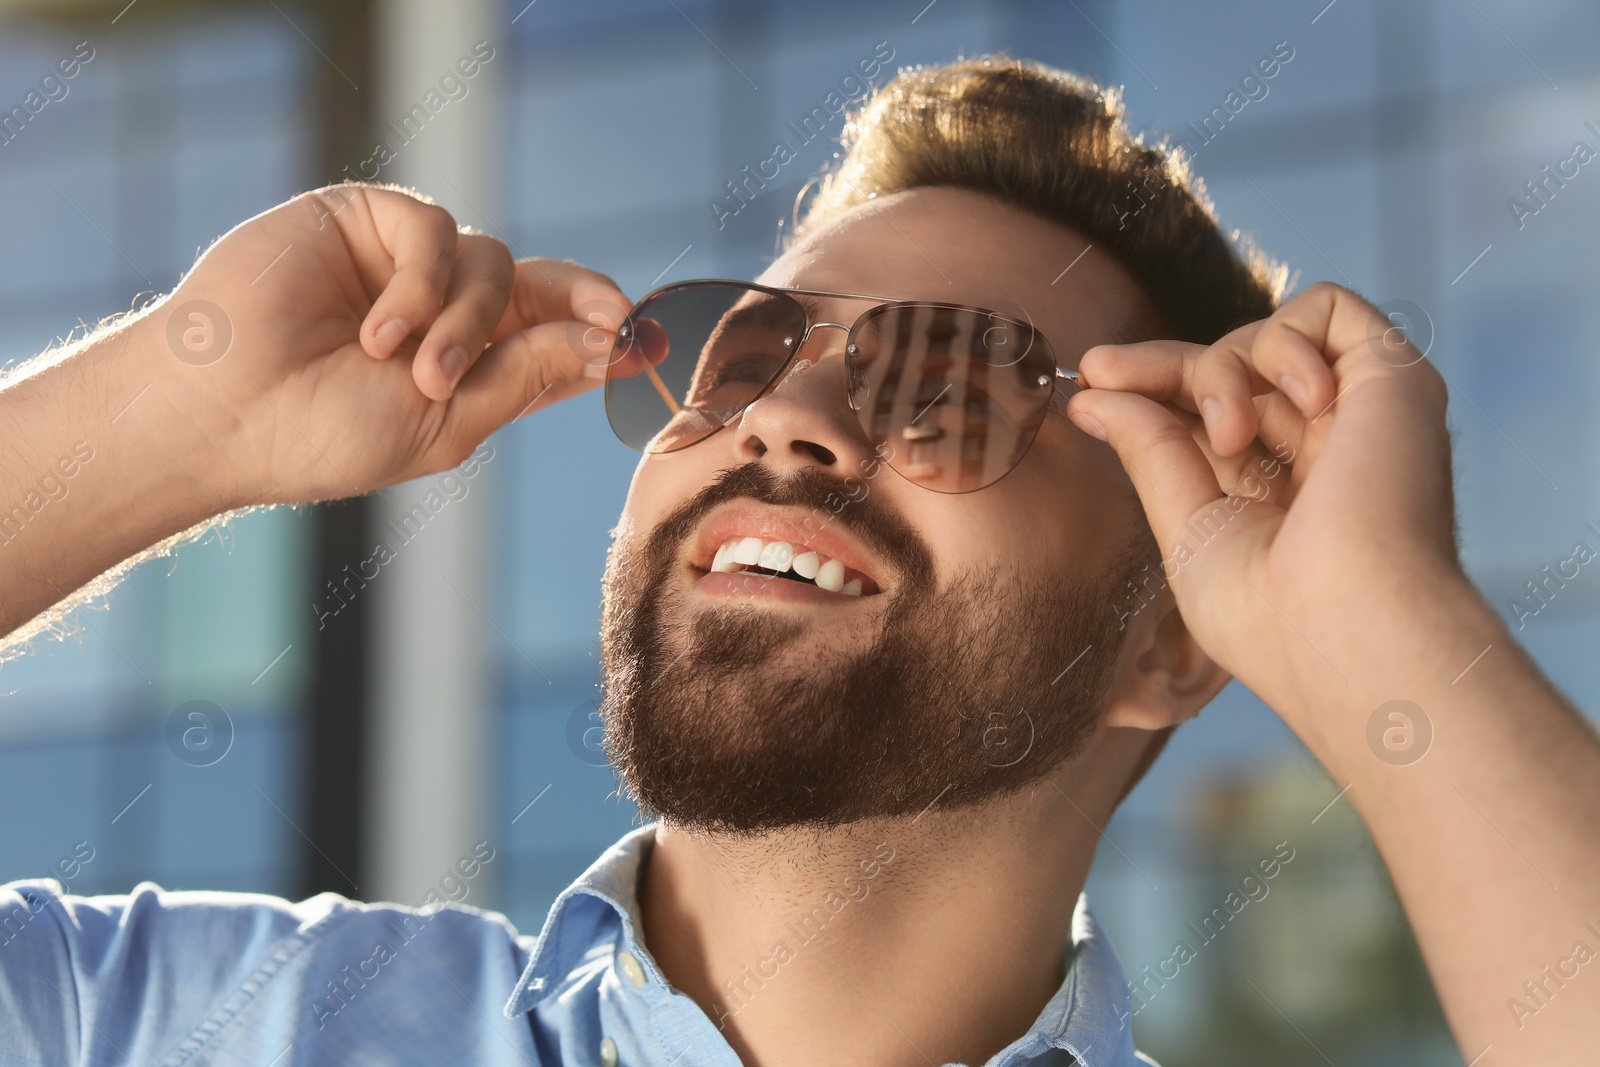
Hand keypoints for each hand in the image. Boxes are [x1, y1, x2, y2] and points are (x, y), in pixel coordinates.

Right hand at [138, 184, 630, 507]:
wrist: (225, 415)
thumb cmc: (325, 435)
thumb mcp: (447, 419)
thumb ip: (525, 375)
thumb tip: (611, 343)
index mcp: (471, 362)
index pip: (554, 334)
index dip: (603, 330)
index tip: (647, 337)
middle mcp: (446, 308)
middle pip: (539, 284)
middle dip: (581, 300)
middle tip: (616, 319)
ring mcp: (406, 261)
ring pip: (492, 262)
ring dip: (466, 322)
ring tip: (413, 370)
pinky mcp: (366, 220)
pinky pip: (437, 231)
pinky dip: (421, 286)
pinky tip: (377, 333)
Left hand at [1065, 282, 1459, 726]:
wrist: (1349, 630)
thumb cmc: (1271, 618)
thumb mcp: (1189, 529)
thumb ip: (1152, 452)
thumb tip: (1094, 395)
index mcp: (1283, 494)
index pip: (1210, 414)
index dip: (1152, 385)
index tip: (1090, 376)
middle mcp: (1327, 450)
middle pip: (1231, 367)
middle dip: (1165, 367)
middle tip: (1106, 376)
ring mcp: (1362, 416)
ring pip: (1266, 340)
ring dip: (1225, 371)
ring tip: (1232, 438)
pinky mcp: (1396, 381)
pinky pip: (1330, 308)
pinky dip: (1290, 338)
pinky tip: (1303, 398)